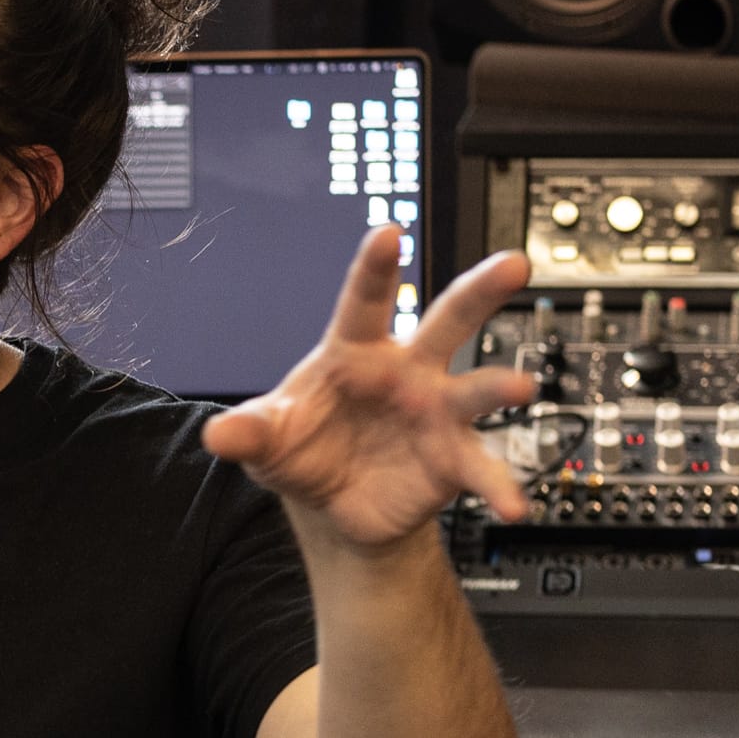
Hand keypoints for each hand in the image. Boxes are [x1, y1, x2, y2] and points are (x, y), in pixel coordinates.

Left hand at [201, 227, 533, 550]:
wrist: (332, 503)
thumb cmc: (303, 446)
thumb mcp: (266, 439)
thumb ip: (248, 433)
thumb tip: (217, 436)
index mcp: (357, 350)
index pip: (365, 301)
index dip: (375, 268)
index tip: (387, 233)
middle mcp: (408, 371)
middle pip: (448, 320)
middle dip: (479, 290)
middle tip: (512, 265)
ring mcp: (437, 412)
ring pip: (476, 388)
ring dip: (499, 386)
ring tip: (521, 388)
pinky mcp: (453, 458)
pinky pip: (481, 468)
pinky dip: (499, 486)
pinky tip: (513, 504)